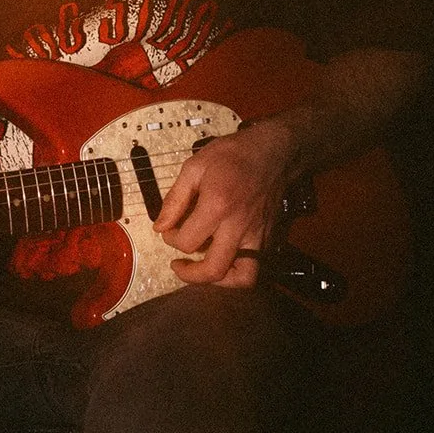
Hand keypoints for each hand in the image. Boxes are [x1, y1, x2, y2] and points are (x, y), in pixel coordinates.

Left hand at [153, 120, 295, 289]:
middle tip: (178, 265)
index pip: (187, 241)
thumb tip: (160, 226)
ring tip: (204, 271)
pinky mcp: (268, 238)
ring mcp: (257, 235)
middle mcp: (239, 225)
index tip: (168, 229)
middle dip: (190, 275)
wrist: (273, 151)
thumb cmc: (233, 154)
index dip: (170, 239)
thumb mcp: (195, 166)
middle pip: (214, 269)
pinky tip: (223, 258)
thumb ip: (175, 199)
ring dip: (220, 282)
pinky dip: (238, 271)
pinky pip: (255, 266)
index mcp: (218, 206)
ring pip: (243, 278)